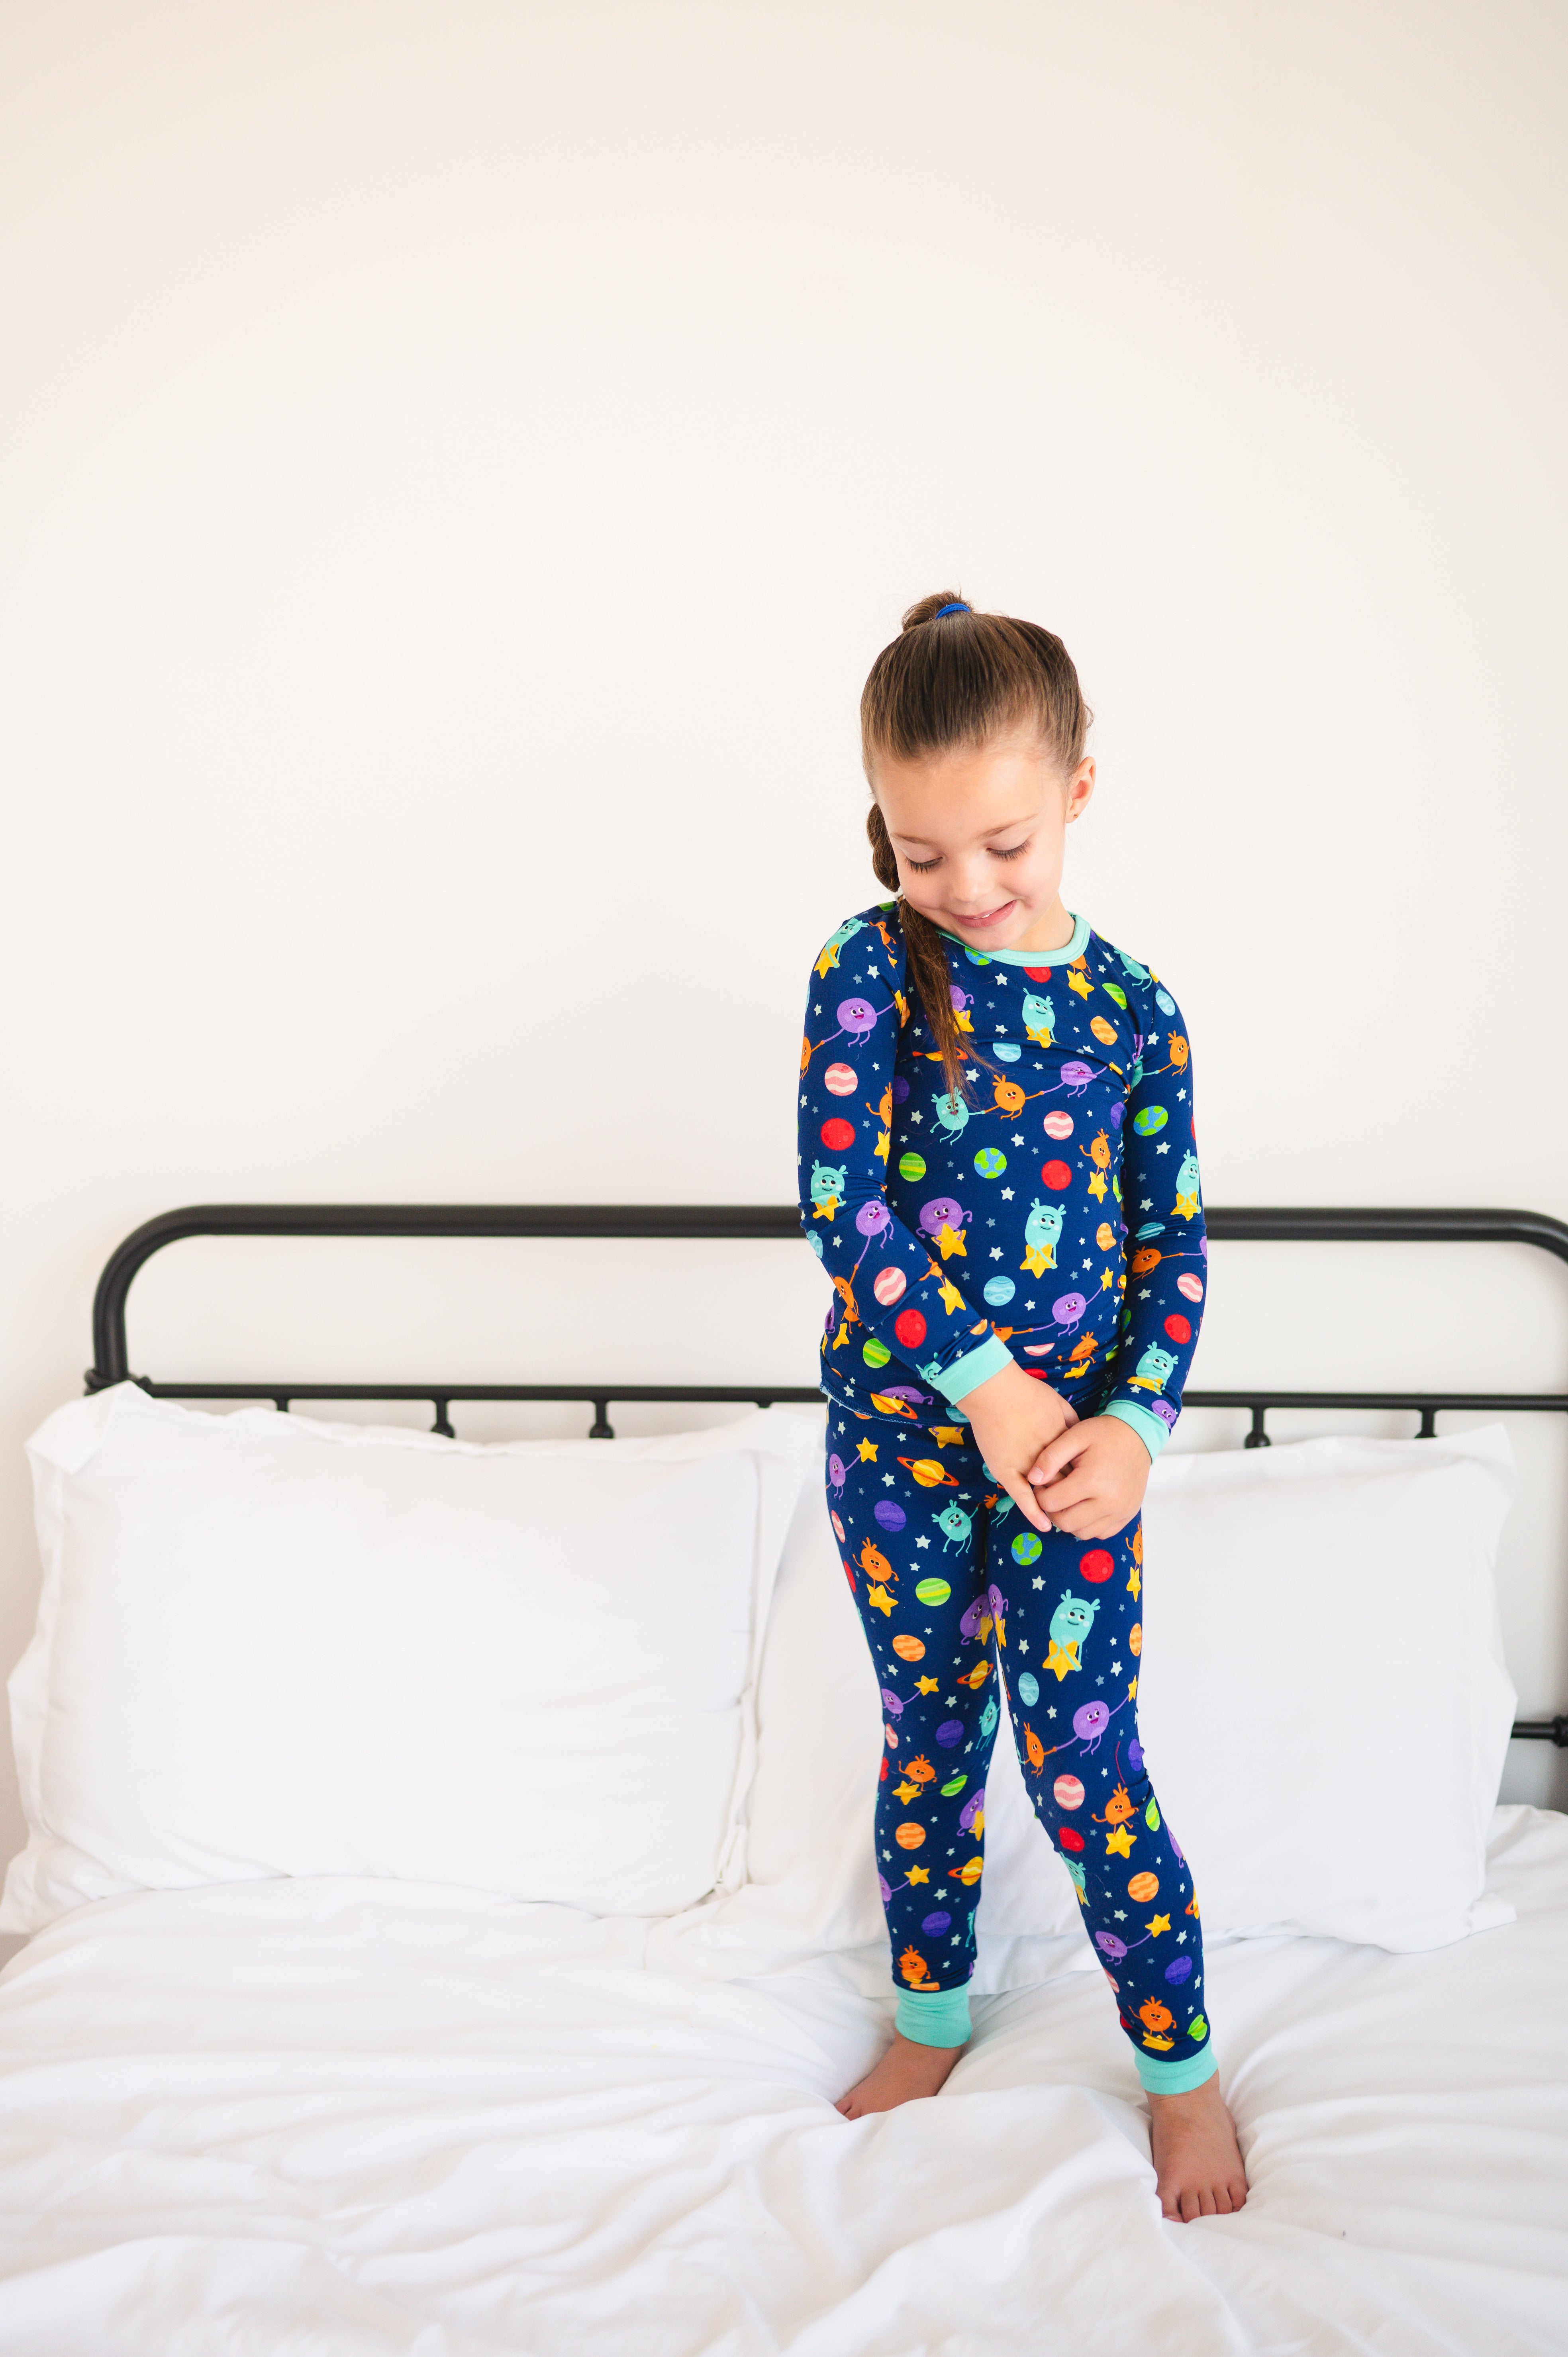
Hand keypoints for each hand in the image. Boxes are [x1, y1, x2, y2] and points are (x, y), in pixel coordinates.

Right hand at [954, 1359, 1078, 1532]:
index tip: (1091, 1490)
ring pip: (1046, 1493)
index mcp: (1063, 1442)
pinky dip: (1034, 1513)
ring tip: (1066, 1521)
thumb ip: (1072, 1423)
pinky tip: (1045, 1526)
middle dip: (1074, 1498)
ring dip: (1056, 1508)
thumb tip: (1082, 1437)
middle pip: (1067, 1483)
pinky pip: (1022, 1497)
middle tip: (1082, 1511)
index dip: (1085, 1481)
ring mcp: (1026, 1465)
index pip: (1080, 1469)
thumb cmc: (1026, 1392)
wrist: (995, 1390)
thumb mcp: (1059, 1404)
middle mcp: (1048, 1457)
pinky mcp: (1006, 1471)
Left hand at [1025, 1415, 1150, 1538]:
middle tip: (1052, 1494)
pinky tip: (1084, 1507)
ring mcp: (1120, 1512)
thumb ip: (1050, 1457)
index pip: (1051, 1503)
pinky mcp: (1127, 1516)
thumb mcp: (1074, 1436)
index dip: (1039, 1494)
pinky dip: (1088, 1525)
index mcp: (1092, 1480)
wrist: (1138, 1436)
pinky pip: (1100, 1533)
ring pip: (1082, 1532)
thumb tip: (1032, 1479)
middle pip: (1065, 1522)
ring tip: (1068, 1500)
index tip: (1042, 1483)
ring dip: (1069, 1520)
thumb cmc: (1103, 1434)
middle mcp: (1108, 1501)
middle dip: (1051, 1511)